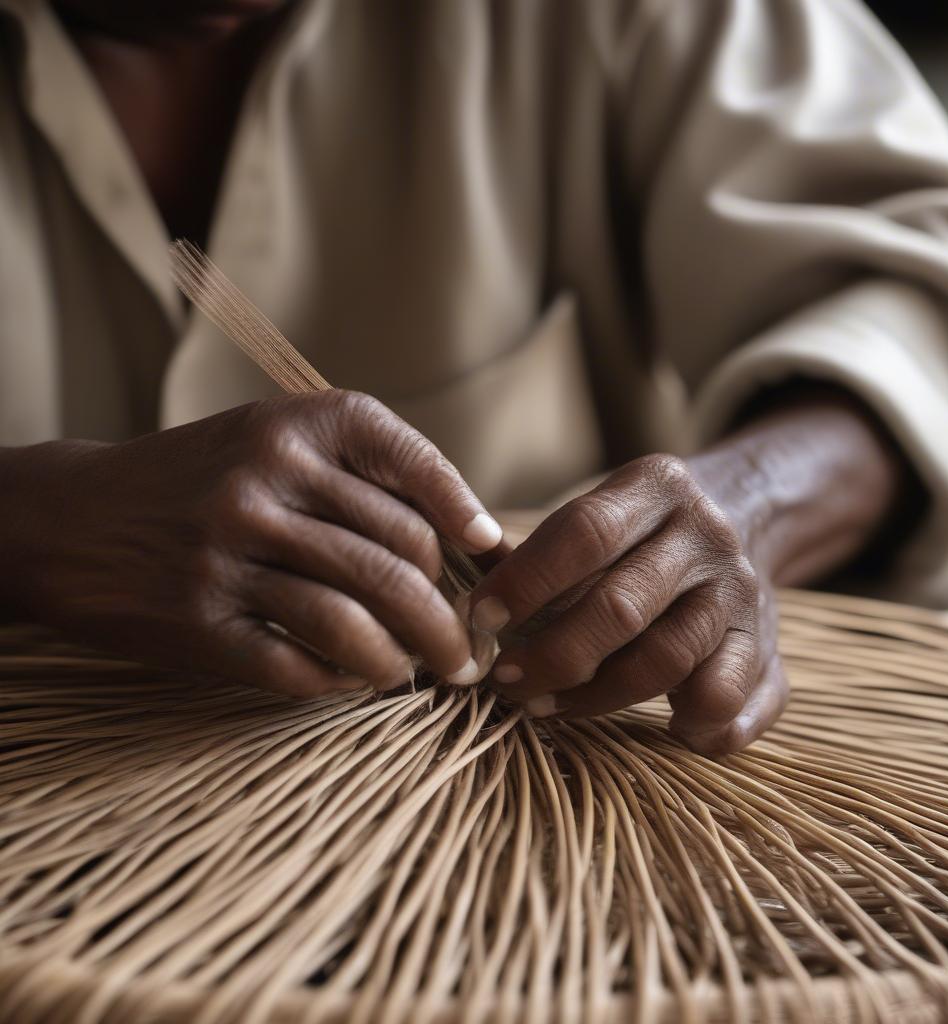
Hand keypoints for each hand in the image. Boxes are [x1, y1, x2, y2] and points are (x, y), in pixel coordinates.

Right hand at [0, 391, 502, 695]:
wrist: (72, 518)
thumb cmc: (199, 479)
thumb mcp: (271, 441)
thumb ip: (357, 475)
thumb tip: (464, 539)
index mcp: (294, 425)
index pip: (412, 465)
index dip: (465, 512)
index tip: (490, 551)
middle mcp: (264, 480)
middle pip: (401, 556)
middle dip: (452, 612)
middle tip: (468, 645)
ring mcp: (229, 551)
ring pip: (360, 617)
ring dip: (411, 658)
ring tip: (429, 674)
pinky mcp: (200, 620)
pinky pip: (300, 663)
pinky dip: (346, 680)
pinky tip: (361, 680)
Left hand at [469, 453, 786, 754]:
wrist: (748, 518)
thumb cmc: (638, 533)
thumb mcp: (600, 515)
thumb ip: (536, 553)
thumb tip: (461, 607)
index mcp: (658, 486)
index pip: (584, 532)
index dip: (524, 582)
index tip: (476, 619)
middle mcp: (707, 535)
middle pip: (620, 606)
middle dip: (551, 655)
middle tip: (505, 682)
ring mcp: (742, 593)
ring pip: (664, 659)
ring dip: (596, 698)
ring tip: (547, 706)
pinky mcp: (767, 649)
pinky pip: (727, 702)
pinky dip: (692, 728)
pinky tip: (660, 727)